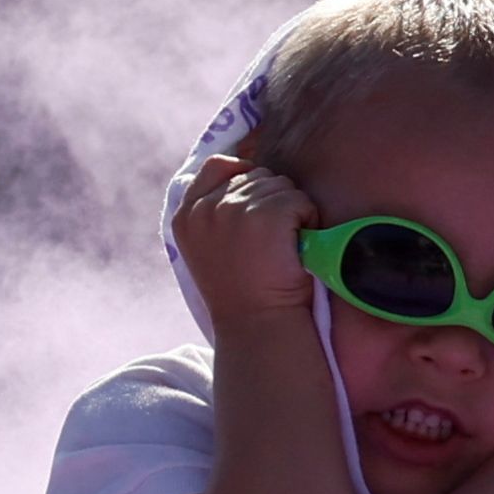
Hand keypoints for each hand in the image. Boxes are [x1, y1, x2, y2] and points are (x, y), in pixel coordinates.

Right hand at [169, 151, 319, 334]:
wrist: (258, 327)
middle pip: (255, 175)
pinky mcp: (266, 214)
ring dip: (290, 213)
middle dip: (270, 203)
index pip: (218, 166)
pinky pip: (299, 199)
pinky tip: (295, 249)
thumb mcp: (209, 248)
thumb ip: (214, 211)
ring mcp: (234, 209)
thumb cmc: (242, 293)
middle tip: (267, 247)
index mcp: (186, 216)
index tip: (255, 214)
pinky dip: (307, 221)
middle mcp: (206, 208)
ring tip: (280, 250)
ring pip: (280, 185)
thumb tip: (242, 170)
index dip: (244, 179)